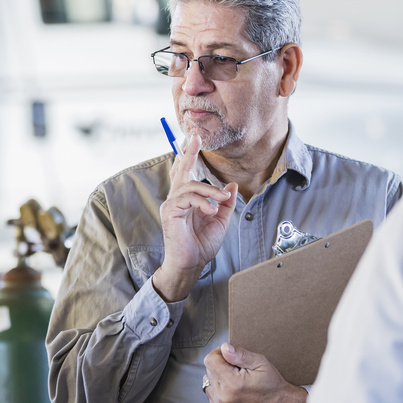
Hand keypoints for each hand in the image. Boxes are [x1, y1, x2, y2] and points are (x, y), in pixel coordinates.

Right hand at [154, 134, 237, 301]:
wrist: (191, 264)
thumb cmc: (201, 245)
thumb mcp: (220, 221)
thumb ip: (225, 203)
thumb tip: (231, 185)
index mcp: (188, 200)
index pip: (188, 174)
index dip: (190, 157)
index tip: (194, 141)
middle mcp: (177, 199)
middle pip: (181, 171)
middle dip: (188, 153)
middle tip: (195, 137)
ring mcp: (172, 204)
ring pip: (191, 185)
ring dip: (210, 190)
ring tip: (222, 199)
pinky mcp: (170, 212)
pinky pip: (188, 198)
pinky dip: (203, 201)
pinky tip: (211, 210)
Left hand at [203, 343, 306, 402]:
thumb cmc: (272, 386)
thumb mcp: (260, 363)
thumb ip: (240, 354)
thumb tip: (225, 348)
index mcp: (232, 384)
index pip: (210, 360)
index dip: (219, 353)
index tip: (230, 355)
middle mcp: (223, 397)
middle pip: (209, 370)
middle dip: (221, 365)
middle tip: (238, 369)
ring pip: (208, 381)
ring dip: (219, 377)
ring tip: (235, 379)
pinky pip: (212, 393)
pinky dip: (220, 388)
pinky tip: (233, 388)